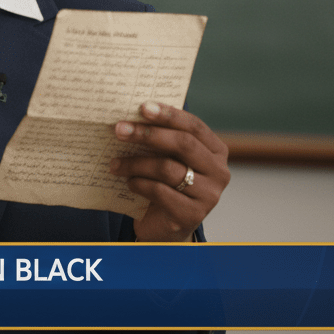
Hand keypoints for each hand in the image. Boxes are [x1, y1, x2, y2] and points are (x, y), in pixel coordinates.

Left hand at [108, 102, 229, 241]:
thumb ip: (162, 139)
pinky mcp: (191, 215)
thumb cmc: (166, 183)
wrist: (165, 225)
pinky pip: (159, 192)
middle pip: (183, 144)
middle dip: (148, 134)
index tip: (143, 107)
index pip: (194, 126)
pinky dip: (139, 184)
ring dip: (135, 163)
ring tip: (115, 164)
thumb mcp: (169, 158)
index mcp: (216, 151)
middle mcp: (219, 172)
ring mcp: (208, 195)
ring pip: (167, 169)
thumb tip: (133, 116)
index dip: (169, 115)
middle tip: (119, 130)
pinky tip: (129, 183)